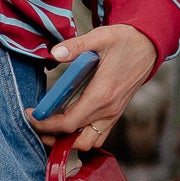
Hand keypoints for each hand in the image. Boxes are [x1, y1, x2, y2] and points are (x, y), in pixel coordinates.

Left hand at [27, 24, 157, 152]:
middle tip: (36, 123)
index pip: (69, 123)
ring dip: (67, 141)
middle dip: (53, 137)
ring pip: (88, 143)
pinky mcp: (115, 114)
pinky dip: (80, 137)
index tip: (30, 115)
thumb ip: (75, 46)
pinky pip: (97, 136)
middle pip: (76, 140)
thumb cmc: (124, 40)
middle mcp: (108, 110)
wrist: (148, 46)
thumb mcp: (100, 37)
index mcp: (102, 94)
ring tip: (49, 127)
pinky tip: (67, 124)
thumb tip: (54, 53)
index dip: (46, 124)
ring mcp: (113, 115)